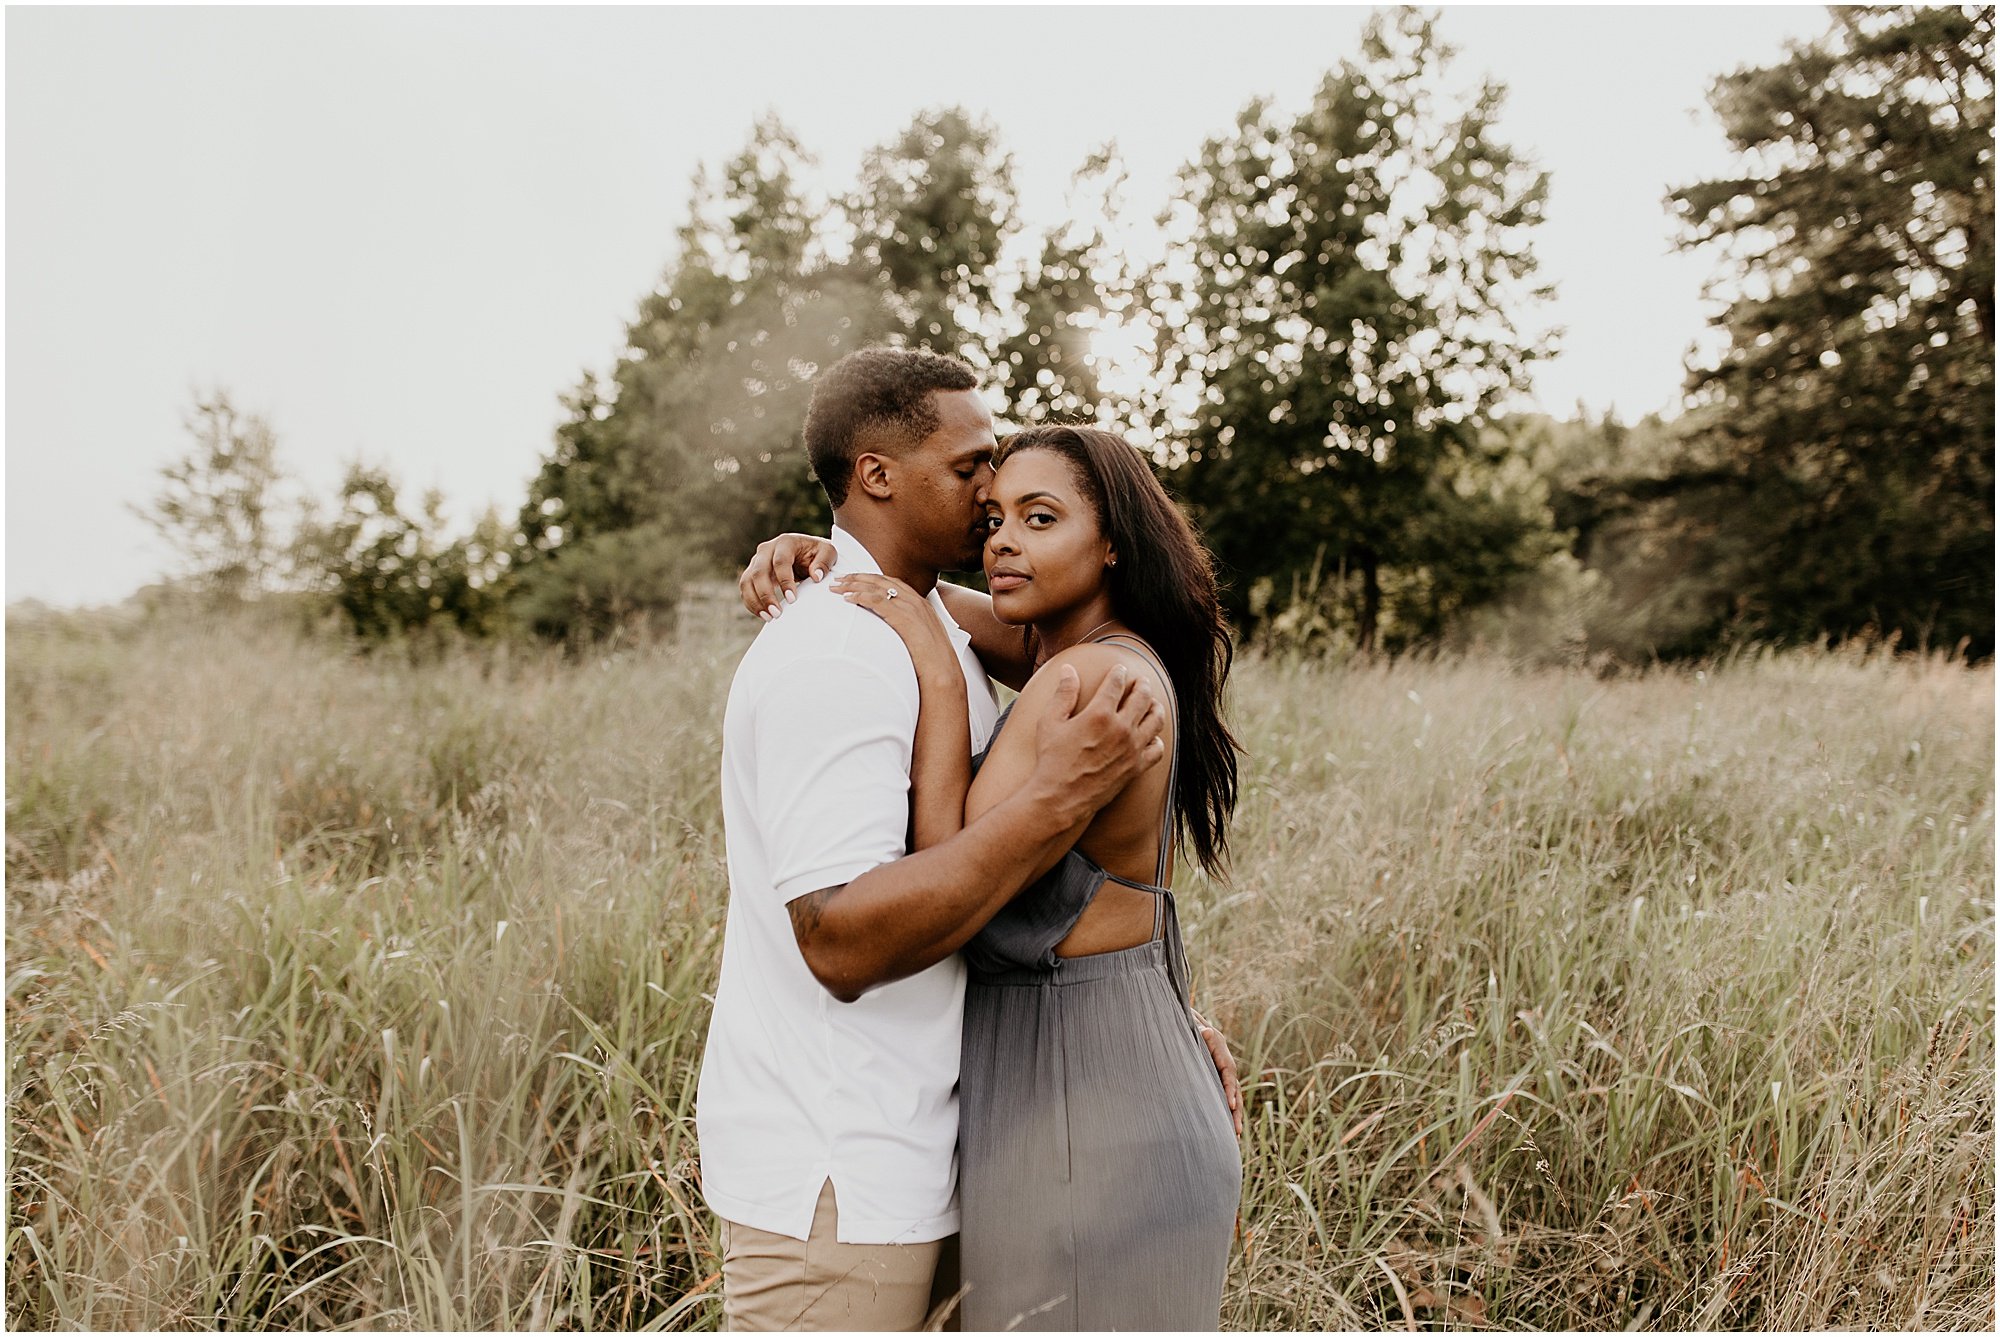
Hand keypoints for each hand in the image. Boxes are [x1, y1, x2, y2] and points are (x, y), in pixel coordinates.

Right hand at [739, 533, 838, 619]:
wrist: (806, 552)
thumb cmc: (816, 553)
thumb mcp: (828, 552)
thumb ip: (824, 562)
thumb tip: (816, 576)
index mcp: (785, 542)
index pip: (780, 561)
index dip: (785, 581)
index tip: (792, 599)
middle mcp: (767, 549)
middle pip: (758, 572)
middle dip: (765, 594)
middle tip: (776, 613)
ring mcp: (757, 561)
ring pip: (747, 581)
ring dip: (755, 601)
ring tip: (768, 617)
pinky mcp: (752, 573)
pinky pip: (745, 589)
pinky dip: (751, 603)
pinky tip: (763, 615)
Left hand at [832, 573, 962, 684]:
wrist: (943, 672)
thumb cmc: (932, 662)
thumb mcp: (921, 639)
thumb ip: (908, 630)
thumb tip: (895, 633)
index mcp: (921, 604)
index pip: (891, 583)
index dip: (871, 579)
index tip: (854, 579)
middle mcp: (915, 601)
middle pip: (881, 581)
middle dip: (858, 577)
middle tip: (839, 579)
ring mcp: (910, 607)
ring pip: (876, 588)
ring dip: (854, 585)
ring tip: (837, 587)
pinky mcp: (903, 617)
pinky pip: (876, 601)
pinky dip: (860, 597)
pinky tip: (847, 598)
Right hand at [1031, 663, 1165, 824]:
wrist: (1061, 798)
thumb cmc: (1052, 760)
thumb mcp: (1050, 722)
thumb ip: (1063, 693)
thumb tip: (1069, 670)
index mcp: (1099, 714)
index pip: (1117, 683)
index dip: (1119, 673)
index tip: (1120, 670)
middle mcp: (1121, 728)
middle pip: (1142, 697)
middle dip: (1142, 684)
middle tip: (1140, 681)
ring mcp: (1131, 749)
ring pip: (1155, 719)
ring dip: (1155, 707)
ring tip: (1152, 703)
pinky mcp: (1136, 767)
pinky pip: (1157, 749)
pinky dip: (1157, 739)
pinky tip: (1151, 736)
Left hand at [1193, 1011, 1244, 1136]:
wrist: (1188, 1023)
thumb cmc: (1188, 1025)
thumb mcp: (1192, 1025)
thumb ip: (1198, 1029)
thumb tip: (1206, 1031)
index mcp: (1221, 1051)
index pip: (1229, 1073)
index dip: (1231, 1089)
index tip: (1232, 1105)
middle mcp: (1225, 1062)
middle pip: (1235, 1088)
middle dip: (1236, 1110)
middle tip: (1236, 1130)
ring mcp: (1222, 1071)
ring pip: (1233, 1096)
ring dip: (1235, 1116)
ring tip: (1235, 1136)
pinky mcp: (1216, 1078)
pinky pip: (1225, 1097)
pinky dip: (1227, 1112)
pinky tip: (1226, 1129)